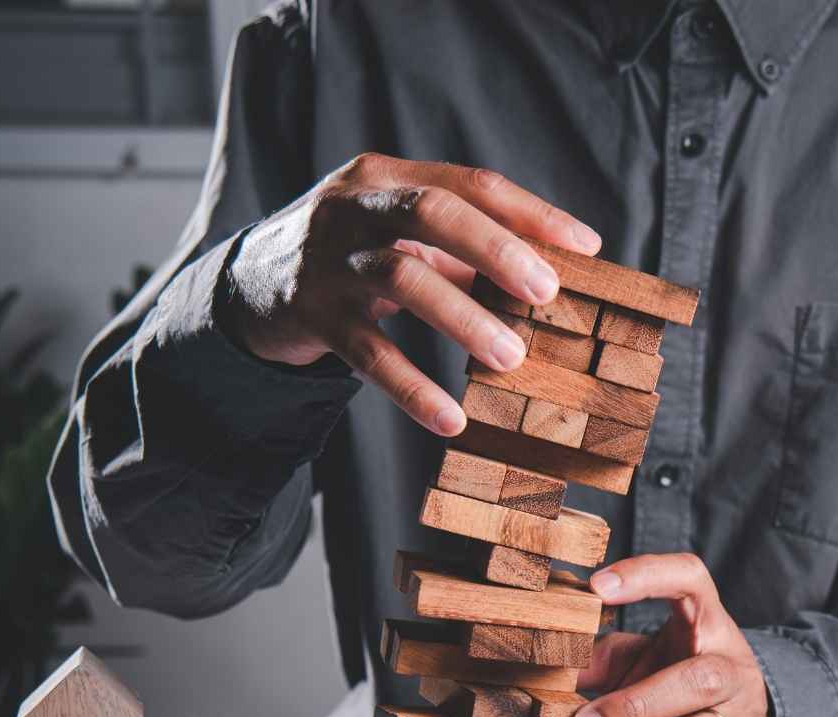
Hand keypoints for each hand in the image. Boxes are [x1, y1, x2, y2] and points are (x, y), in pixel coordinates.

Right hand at [217, 152, 601, 435]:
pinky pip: (367, 353)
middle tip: (547, 293)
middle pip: (433, 213)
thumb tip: (556, 275)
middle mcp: (353, 206)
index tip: (586, 248)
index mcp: (387, 176)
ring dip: (463, 319)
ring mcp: (327, 258)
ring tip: (513, 358)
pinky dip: (412, 387)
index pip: (470, 183)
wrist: (250, 286)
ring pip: (402, 278)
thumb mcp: (400, 235)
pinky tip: (451, 419)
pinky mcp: (308, 313)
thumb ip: (464, 247)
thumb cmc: (354, 257)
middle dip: (496, 251)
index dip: (531, 214)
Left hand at [567, 554, 771, 716]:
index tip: (596, 588)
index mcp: (706, 622)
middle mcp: (731, 667)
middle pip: (697, 681)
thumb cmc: (675, 673)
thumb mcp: (640, 653)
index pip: (689, 580)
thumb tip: (541, 669)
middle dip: (633, 707)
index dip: (647, 577)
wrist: (739, 712)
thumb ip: (597, 657)